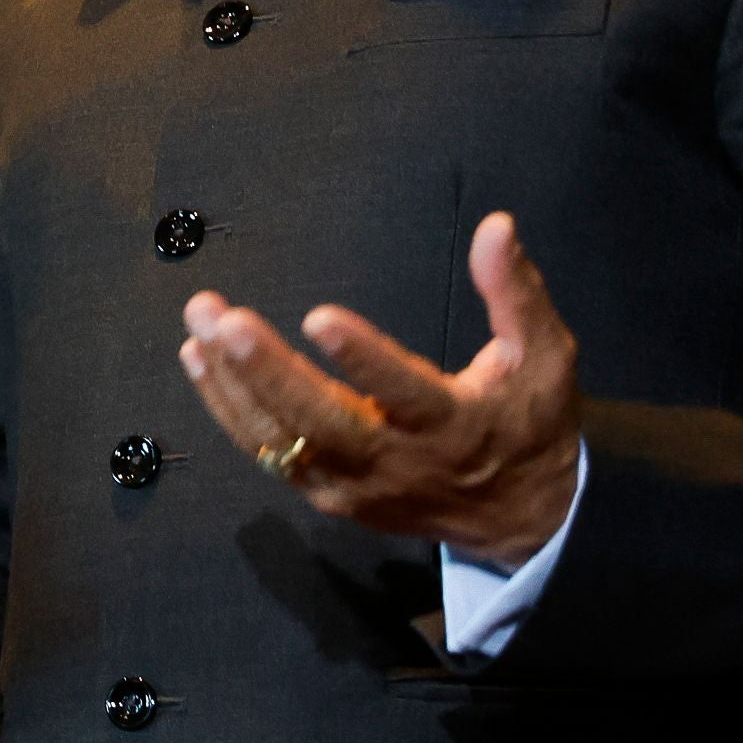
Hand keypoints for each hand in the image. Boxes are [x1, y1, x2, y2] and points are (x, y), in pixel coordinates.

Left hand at [177, 210, 582, 564]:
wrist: (518, 515)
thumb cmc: (527, 420)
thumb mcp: (543, 355)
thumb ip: (516, 293)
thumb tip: (496, 227)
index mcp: (456, 425)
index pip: (404, 392)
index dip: (363, 359)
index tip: (319, 317)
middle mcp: (399, 462)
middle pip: (323, 424)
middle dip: (267, 370)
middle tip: (223, 319)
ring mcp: (357, 485)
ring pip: (284, 441)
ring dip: (234, 384)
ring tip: (199, 327)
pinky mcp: (329, 496)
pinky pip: (270, 454)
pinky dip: (230, 410)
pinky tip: (200, 361)